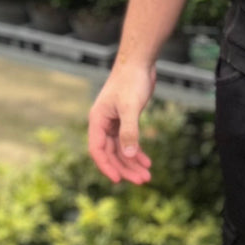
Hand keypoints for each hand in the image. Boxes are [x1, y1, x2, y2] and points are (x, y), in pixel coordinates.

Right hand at [88, 60, 155, 184]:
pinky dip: (137, 152)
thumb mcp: (130, 108)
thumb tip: (128, 155)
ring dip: (133, 163)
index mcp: (98, 121)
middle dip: (125, 168)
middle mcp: (103, 124)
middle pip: (111, 153)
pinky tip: (147, 161)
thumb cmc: (131, 81)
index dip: (107, 166)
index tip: (118, 181)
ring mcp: (114, 122)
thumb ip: (129, 132)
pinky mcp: (125, 120)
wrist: (139, 63)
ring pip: (121, 149)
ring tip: (147, 176)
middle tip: (142, 181)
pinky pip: (128, 141)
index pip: (97, 150)